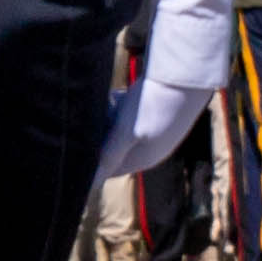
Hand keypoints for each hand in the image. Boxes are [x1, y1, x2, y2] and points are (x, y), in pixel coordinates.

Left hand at [100, 70, 215, 184]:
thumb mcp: (126, 132)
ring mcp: (155, 131)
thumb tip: (91, 183)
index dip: (90, 160)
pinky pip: (130, 114)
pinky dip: (121, 106)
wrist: (186, 77)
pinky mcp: (157, 113)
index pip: (108, 170)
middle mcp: (150, 148)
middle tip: (92, 118)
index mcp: (143, 159)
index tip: (75, 144)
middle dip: (98, 135)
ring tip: (108, 103)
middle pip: (112, 148)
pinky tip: (119, 95)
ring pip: (119, 129)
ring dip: (109, 118)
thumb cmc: (154, 105)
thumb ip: (109, 156)